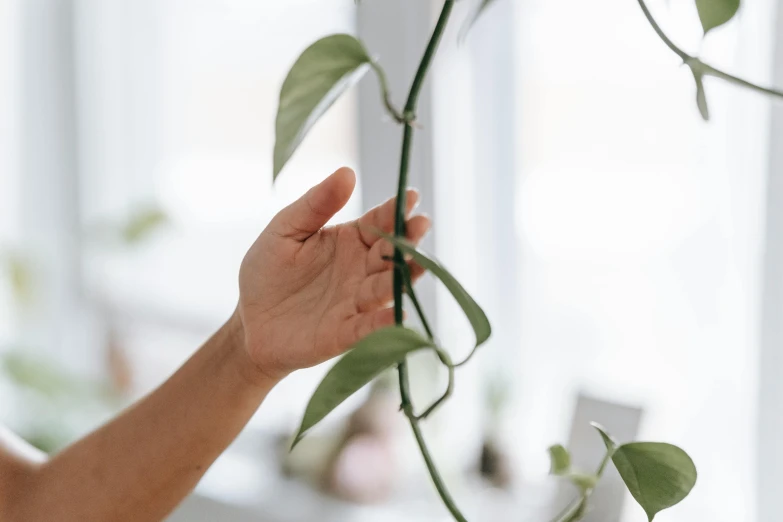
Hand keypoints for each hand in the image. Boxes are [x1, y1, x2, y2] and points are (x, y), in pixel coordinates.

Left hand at [236, 167, 429, 379]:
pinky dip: (386, 322)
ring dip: (404, 276)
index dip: (396, 210)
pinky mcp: (345, 333)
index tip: (411, 196)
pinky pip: (369, 327)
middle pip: (391, 253)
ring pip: (386, 288)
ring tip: (418, 263)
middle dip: (409, 240)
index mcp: (350, 241)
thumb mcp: (285, 229)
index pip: (379, 222)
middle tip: (422, 224)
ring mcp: (356, 302)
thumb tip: (347, 172)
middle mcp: (361, 270)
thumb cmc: (267, 271)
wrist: (248, 321)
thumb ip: (315, 204)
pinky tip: (399, 312)